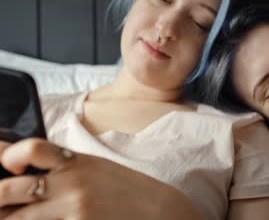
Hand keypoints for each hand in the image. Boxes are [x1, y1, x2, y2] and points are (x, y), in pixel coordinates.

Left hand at [0, 138, 202, 219]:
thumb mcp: (98, 168)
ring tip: (15, 216)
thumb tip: (29, 172)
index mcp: (76, 161)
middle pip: (9, 189)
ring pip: (17, 219)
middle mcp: (71, 183)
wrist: (160, 211)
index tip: (5, 163)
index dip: (7, 154)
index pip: (31, 149)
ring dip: (10, 218)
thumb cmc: (129, 190)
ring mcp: (73, 210)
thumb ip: (65, 167)